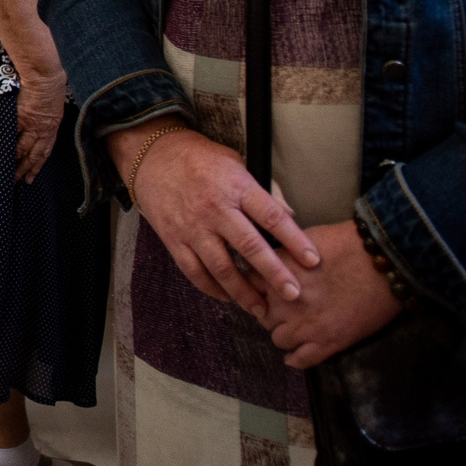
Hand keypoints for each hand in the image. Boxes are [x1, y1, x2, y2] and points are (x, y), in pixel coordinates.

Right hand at [13, 64, 67, 182]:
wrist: (45, 75)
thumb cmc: (51, 84)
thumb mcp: (53, 104)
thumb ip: (47, 116)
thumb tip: (41, 122)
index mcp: (52, 126)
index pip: (45, 151)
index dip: (38, 165)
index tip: (32, 176)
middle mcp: (43, 130)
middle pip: (34, 155)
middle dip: (26, 169)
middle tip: (18, 182)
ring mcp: (30, 125)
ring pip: (22, 149)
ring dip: (15, 162)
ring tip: (7, 172)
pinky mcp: (20, 117)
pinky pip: (11, 134)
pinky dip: (5, 143)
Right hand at [111, 126, 321, 317]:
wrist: (152, 156)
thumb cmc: (199, 158)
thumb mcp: (235, 163)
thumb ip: (262, 192)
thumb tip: (290, 217)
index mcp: (235, 187)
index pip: (271, 216)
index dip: (294, 240)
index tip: (313, 260)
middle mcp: (215, 209)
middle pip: (249, 247)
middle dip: (274, 274)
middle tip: (293, 294)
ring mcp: (192, 226)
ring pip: (222, 267)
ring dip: (244, 292)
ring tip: (262, 309)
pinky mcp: (173, 239)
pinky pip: (194, 271)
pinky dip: (212, 288)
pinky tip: (227, 297)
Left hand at [259, 220, 402, 366]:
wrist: (382, 262)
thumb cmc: (345, 244)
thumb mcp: (302, 241)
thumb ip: (282, 256)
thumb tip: (272, 262)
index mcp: (276, 275)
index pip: (249, 287)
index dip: (257, 289)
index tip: (264, 291)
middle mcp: (284, 303)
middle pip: (262, 316)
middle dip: (271, 313)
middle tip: (283, 310)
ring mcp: (305, 326)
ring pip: (278, 339)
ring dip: (284, 334)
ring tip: (293, 329)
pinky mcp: (328, 342)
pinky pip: (301, 360)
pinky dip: (295, 359)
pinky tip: (295, 355)